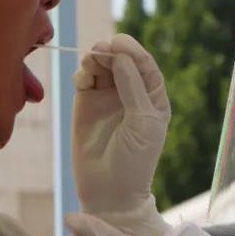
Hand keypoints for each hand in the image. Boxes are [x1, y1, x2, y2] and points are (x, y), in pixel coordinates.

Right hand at [72, 34, 170, 235]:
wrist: (110, 192)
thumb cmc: (135, 160)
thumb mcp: (142, 122)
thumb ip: (133, 88)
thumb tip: (121, 56)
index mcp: (152, 97)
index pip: (144, 64)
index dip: (132, 50)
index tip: (119, 43)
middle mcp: (130, 93)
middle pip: (120, 60)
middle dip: (111, 52)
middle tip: (99, 52)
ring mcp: (107, 97)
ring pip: (101, 66)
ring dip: (95, 59)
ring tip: (90, 62)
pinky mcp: (85, 104)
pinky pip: (84, 80)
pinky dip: (82, 73)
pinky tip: (82, 79)